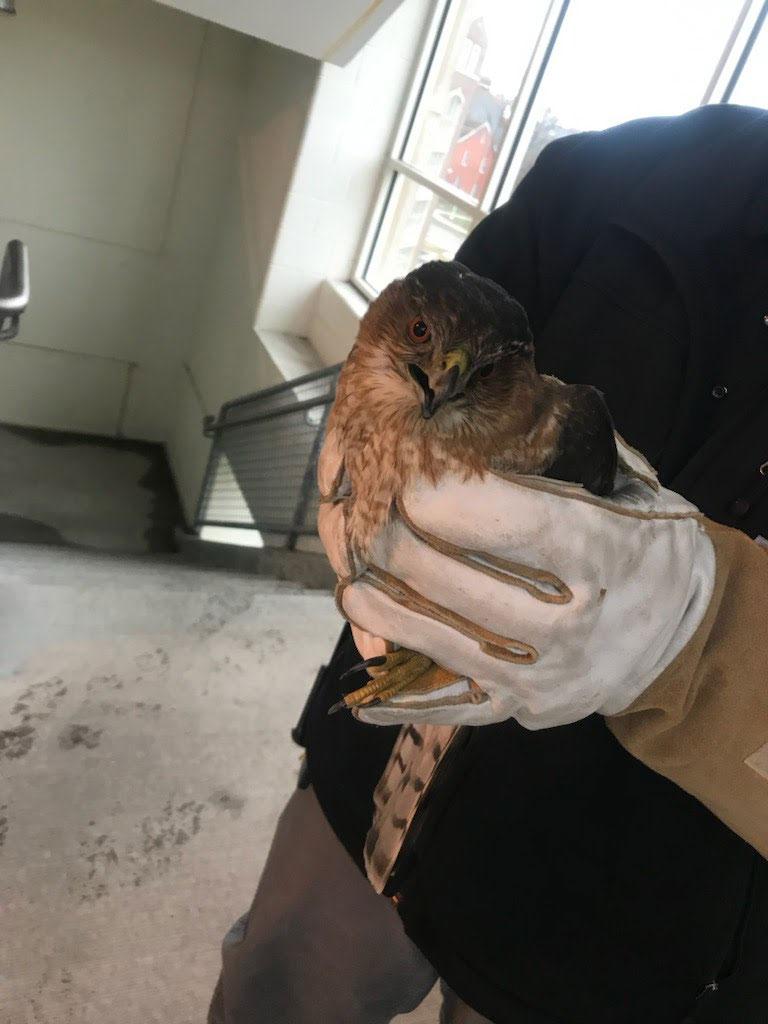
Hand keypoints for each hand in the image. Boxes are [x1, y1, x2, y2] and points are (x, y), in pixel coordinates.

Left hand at [318, 435, 715, 728]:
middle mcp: (575, 622)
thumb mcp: (634, 489)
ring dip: (387, 612)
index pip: (519, 526)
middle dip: (402, 548)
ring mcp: (546, 675)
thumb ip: (573, 454)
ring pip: (446, 643)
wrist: (679, 639)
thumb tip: (493, 410)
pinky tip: (361, 691)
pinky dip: (402, 702)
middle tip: (368, 519)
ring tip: (352, 582)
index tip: (408, 479)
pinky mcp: (523, 709)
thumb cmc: (645, 548)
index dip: (454, 503)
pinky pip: (453, 707)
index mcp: (604, 553)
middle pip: (465, 585)